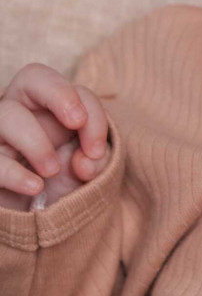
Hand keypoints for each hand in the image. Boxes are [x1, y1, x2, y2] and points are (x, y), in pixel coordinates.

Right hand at [0, 63, 109, 210]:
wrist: (38, 219)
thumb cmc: (63, 185)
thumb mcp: (90, 171)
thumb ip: (98, 160)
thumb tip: (84, 160)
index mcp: (54, 111)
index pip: (76, 92)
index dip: (93, 114)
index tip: (96, 150)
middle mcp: (24, 113)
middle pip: (32, 76)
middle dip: (59, 93)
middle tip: (77, 122)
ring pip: (6, 114)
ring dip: (36, 142)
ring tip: (52, 170)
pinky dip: (12, 173)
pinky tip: (34, 186)